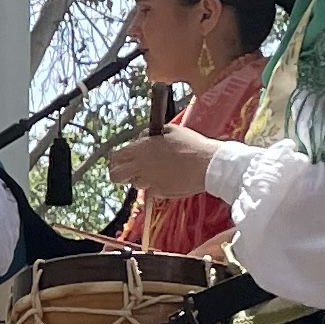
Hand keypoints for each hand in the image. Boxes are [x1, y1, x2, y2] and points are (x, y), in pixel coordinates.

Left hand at [101, 132, 218, 198]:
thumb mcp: (170, 130)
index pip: (115, 157)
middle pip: (115, 175)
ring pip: (134, 184)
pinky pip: (151, 190)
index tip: (123, 159)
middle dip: (120, 173)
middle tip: (130, 170)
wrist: (209, 165)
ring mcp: (149, 181)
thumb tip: (142, 138)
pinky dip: (156, 186)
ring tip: (158, 171)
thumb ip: (151, 135)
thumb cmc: (192, 145)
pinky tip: (169, 178)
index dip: (117, 159)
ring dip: (141, 179)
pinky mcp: (159, 192)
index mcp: (141, 148)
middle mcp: (141, 166)